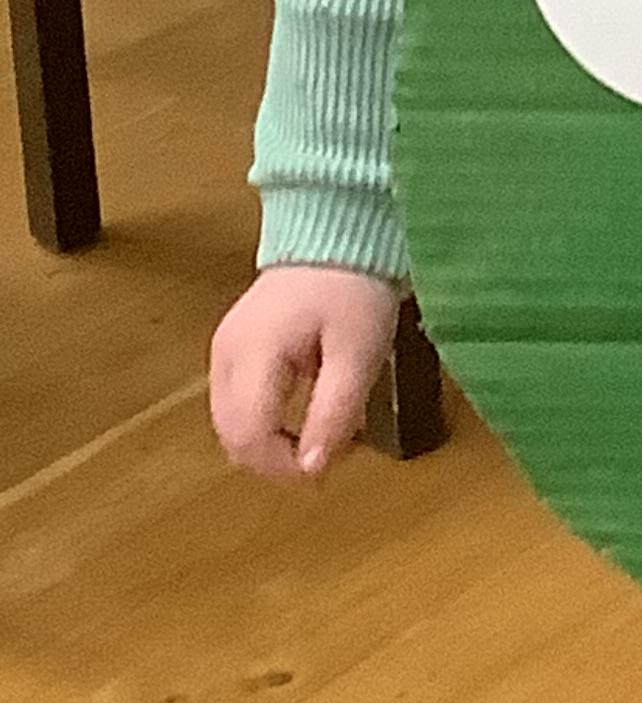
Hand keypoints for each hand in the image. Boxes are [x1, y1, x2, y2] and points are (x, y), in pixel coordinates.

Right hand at [210, 265, 403, 481]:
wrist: (336, 233)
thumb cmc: (353, 289)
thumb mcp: (358, 354)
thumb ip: (334, 412)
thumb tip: (312, 469)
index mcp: (253, 356)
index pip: (248, 438)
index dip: (285, 467)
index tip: (331, 465)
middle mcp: (225, 357)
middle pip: (233, 438)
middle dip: (277, 460)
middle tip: (329, 454)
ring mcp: (223, 351)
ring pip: (230, 425)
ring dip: (269, 444)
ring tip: (321, 433)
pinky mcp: (231, 348)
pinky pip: (236, 403)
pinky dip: (263, 422)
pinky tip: (300, 413)